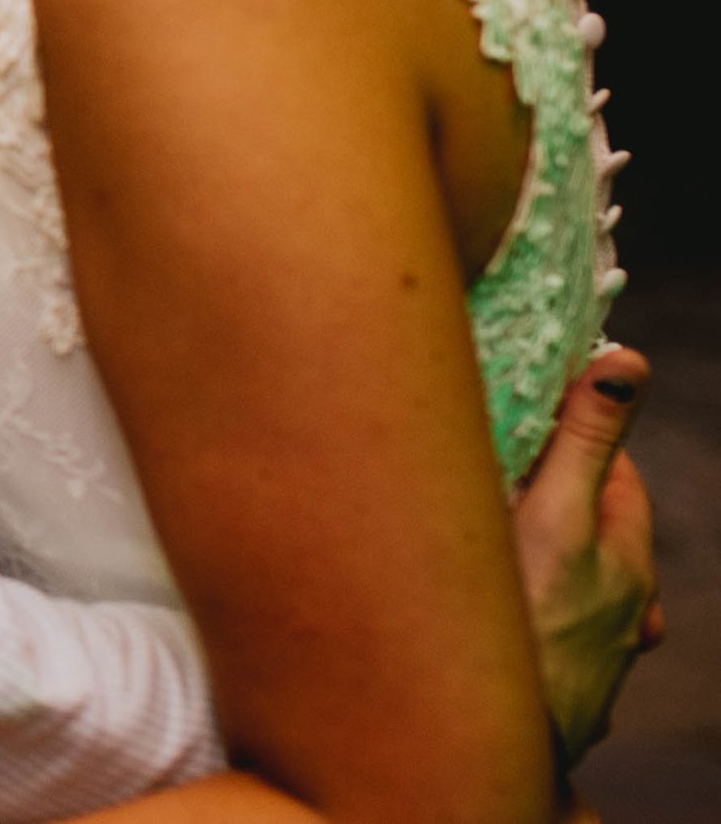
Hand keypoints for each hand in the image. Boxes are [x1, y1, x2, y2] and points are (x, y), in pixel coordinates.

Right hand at [510, 345, 660, 769]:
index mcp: (624, 561)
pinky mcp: (552, 690)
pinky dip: (516, 609)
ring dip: (530, 556)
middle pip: (589, 531)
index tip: (532, 413)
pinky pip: (536, 630)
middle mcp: (620, 611)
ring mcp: (589, 655)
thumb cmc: (523, 631)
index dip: (574, 436)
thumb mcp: (555, 516)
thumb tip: (627, 362)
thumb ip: (586, 439)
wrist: (502, 745)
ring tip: (480, 539)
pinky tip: (484, 611)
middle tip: (489, 470)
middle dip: (547, 496)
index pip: (613, 474)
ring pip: (564, 584)